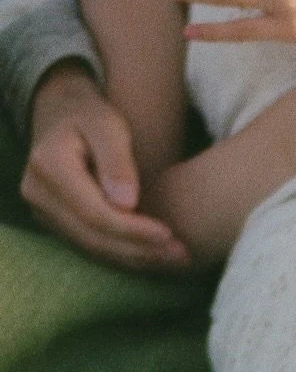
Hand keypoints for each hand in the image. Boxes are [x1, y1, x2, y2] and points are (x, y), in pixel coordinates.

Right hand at [21, 65, 188, 269]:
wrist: (60, 113)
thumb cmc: (90, 114)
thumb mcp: (107, 125)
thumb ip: (117, 160)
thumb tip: (126, 204)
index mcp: (48, 166)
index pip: (95, 213)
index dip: (133, 230)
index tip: (169, 234)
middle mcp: (37, 193)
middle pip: (94, 237)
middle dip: (139, 250)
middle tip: (181, 254)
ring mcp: (42, 211)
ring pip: (93, 248)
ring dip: (136, 258)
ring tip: (175, 257)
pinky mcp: (54, 222)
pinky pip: (91, 247)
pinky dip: (124, 254)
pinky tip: (154, 255)